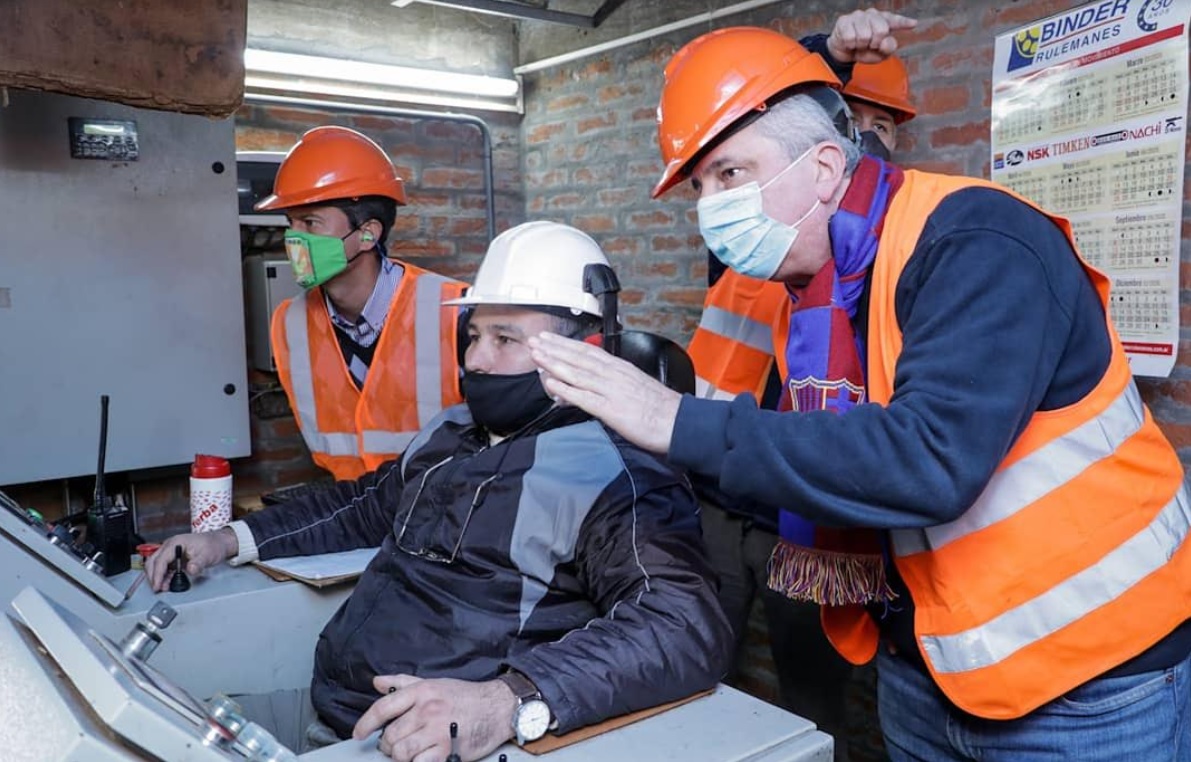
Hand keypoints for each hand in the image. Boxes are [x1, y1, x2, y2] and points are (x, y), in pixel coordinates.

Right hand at [145, 527, 236, 591]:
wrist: (220, 542)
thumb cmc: (213, 545)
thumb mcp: (207, 555)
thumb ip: (198, 563)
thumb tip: (191, 570)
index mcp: (176, 542)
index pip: (161, 560)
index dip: (157, 574)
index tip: (157, 586)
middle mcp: (171, 545)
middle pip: (153, 561)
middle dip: (153, 576)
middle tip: (157, 589)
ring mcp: (171, 551)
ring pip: (156, 564)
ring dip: (157, 576)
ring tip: (162, 588)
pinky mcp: (174, 557)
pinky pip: (164, 567)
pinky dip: (163, 576)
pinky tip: (167, 583)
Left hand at [352, 675, 514, 761]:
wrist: (497, 707)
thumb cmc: (465, 696)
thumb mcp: (434, 683)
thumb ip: (403, 682)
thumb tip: (378, 682)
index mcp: (421, 691)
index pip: (383, 707)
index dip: (366, 722)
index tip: (359, 733)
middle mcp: (427, 710)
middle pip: (391, 735)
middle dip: (388, 745)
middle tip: (394, 745)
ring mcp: (437, 731)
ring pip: (401, 752)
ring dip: (400, 756)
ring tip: (407, 753)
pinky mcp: (448, 749)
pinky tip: (422, 758)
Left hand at [528, 332, 680, 454]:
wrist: (680, 423)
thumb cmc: (663, 409)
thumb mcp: (638, 387)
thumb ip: (618, 383)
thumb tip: (600, 385)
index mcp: (621, 368)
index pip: (588, 352)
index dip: (566, 344)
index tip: (550, 339)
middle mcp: (614, 375)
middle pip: (579, 358)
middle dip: (554, 349)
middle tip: (535, 341)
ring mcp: (611, 390)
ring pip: (577, 373)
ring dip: (554, 363)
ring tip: (537, 356)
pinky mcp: (611, 409)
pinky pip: (583, 397)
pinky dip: (565, 389)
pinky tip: (551, 384)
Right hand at [826, 8, 917, 63]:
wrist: (844, 51)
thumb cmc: (864, 49)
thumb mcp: (879, 54)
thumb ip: (888, 49)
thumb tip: (885, 42)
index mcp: (884, 20)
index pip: (895, 21)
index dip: (903, 22)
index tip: (913, 24)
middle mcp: (872, 15)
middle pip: (881, 30)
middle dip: (875, 43)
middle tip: (870, 45)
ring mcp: (858, 16)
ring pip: (864, 35)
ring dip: (861, 45)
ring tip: (859, 44)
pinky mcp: (844, 20)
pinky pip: (850, 37)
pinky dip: (850, 45)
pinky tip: (850, 42)